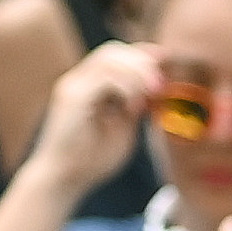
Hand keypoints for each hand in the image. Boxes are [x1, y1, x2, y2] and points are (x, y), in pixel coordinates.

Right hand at [25, 40, 158, 186]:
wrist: (64, 180)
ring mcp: (72, 87)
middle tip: (160, 85)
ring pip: (108, 60)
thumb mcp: (123, 128)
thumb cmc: (92, 159)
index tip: (167, 61)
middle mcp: (78, 80)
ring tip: (152, 94)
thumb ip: (135, 107)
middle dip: (142, 62)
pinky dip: (125, 88)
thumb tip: (155, 90)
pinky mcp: (71, 98)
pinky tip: (133, 109)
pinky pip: (103, 79)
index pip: (115, 55)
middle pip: (112, 50)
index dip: (142, 54)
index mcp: (89, 85)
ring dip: (137, 73)